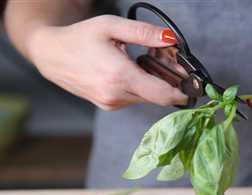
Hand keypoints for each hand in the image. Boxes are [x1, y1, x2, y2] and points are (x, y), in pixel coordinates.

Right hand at [28, 15, 187, 109]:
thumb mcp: (111, 26)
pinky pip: (135, 98)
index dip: (182, 93)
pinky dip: (141, 88)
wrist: (51, 55)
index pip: (162, 94)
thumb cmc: (80, 38)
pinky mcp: (109, 105)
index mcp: (120, 76)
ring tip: (147, 63)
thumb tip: (171, 38)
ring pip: (147, 98)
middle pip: (158, 97)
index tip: (194, 87)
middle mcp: (117, 95)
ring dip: (155, 85)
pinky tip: (135, 71)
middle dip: (170, 83)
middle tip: (170, 63)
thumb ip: (143, 33)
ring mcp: (112, 103)